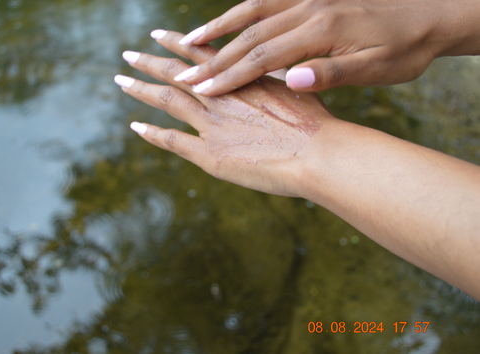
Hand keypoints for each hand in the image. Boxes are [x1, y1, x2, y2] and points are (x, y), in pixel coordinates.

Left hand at [115, 30, 334, 196]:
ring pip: (167, 99)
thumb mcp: (295, 90)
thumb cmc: (316, 123)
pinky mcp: (209, 155)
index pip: (200, 53)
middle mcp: (221, 95)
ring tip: (121, 80)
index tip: (158, 34)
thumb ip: (273, 83)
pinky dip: (152, 132)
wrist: (317, 153)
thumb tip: (274, 76)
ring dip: (141, 88)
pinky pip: (172, 141)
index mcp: (241, 77)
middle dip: (149, 61)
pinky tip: (136, 126)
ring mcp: (211, 124)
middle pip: (175, 72)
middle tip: (128, 54)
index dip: (177, 42)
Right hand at [173, 0, 479, 95]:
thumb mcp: (376, 68)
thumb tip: (292, 80)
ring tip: (186, 43)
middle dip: (212, 58)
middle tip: (179, 75)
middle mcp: (309, 8)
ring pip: (251, 12)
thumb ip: (332, 73)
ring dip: (218, 29)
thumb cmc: (405, 48)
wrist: (431, 14)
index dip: (229, 75)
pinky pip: (266, 1)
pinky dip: (240, 14)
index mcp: (322, 30)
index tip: (200, 91)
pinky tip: (225, 25)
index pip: (263, 57)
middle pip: (249, 35)